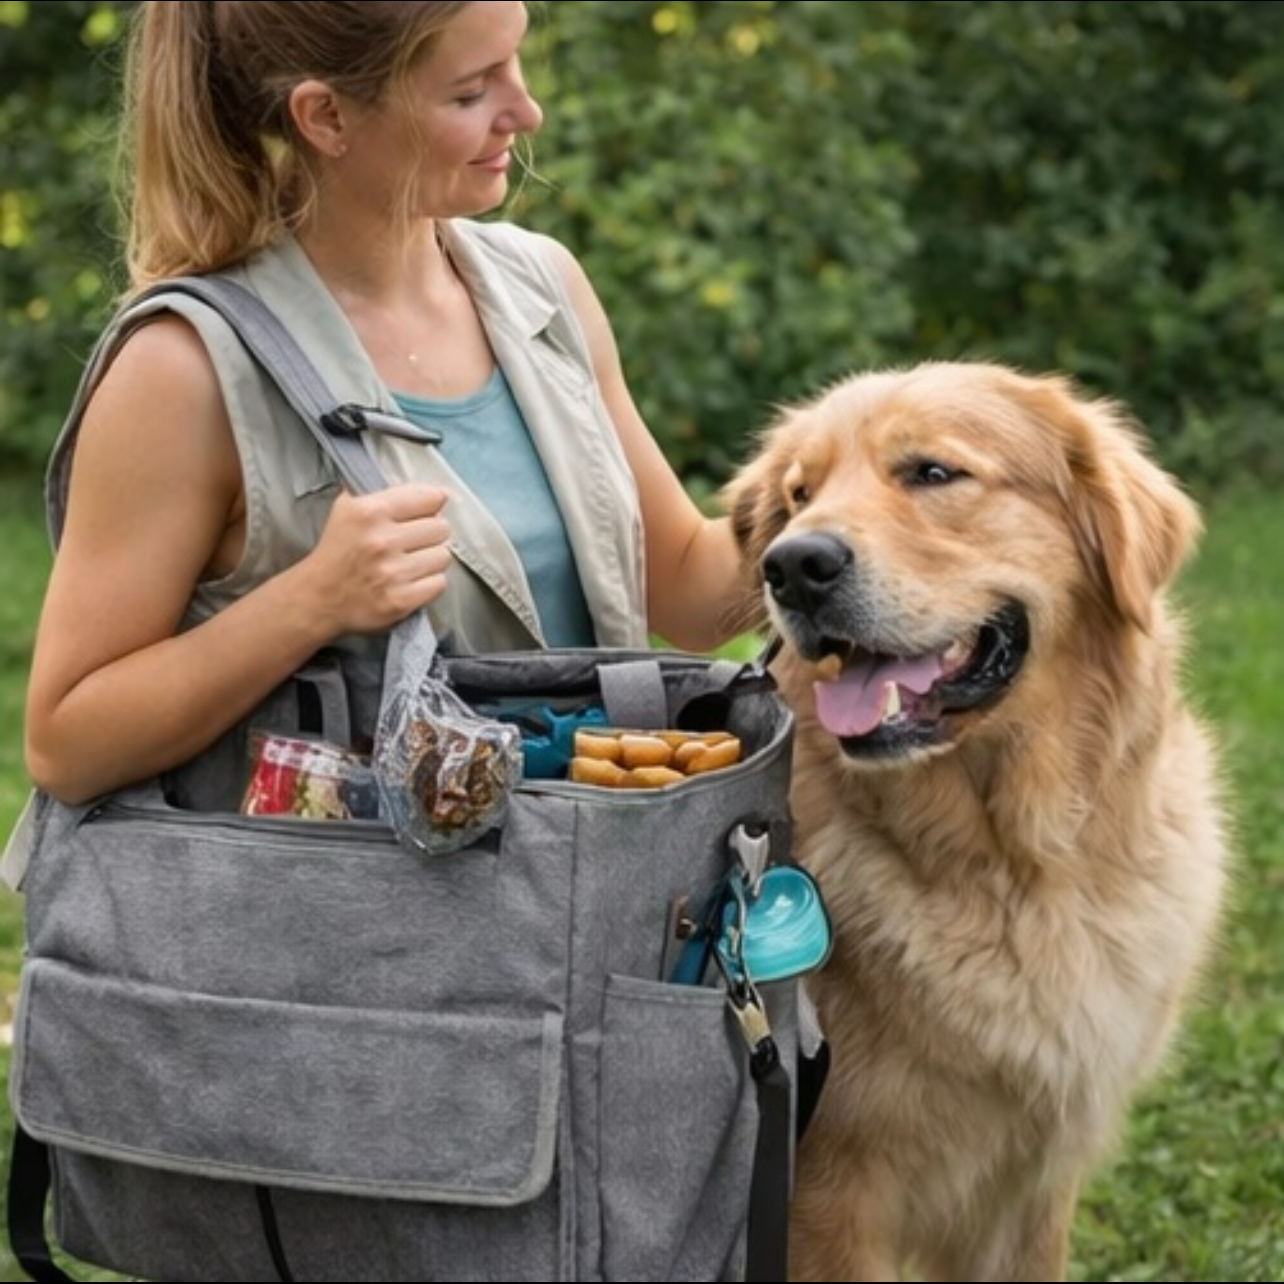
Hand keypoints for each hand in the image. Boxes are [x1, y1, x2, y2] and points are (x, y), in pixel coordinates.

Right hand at [305, 484, 451, 634]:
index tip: (424, 513)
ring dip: (431, 559)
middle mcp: (381, 540)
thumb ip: (390, 496)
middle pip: (442, 528)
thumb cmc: (339, 550)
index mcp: (369, 511)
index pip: (430, 498)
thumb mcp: (350, 508)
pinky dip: (428, 583)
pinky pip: (439, 583)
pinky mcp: (400, 601)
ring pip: (443, 556)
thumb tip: (440, 495)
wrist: (318, 597)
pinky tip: (410, 580)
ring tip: (410, 562)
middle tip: (413, 542)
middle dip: (430, 534)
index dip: (430, 506)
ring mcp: (392, 573)